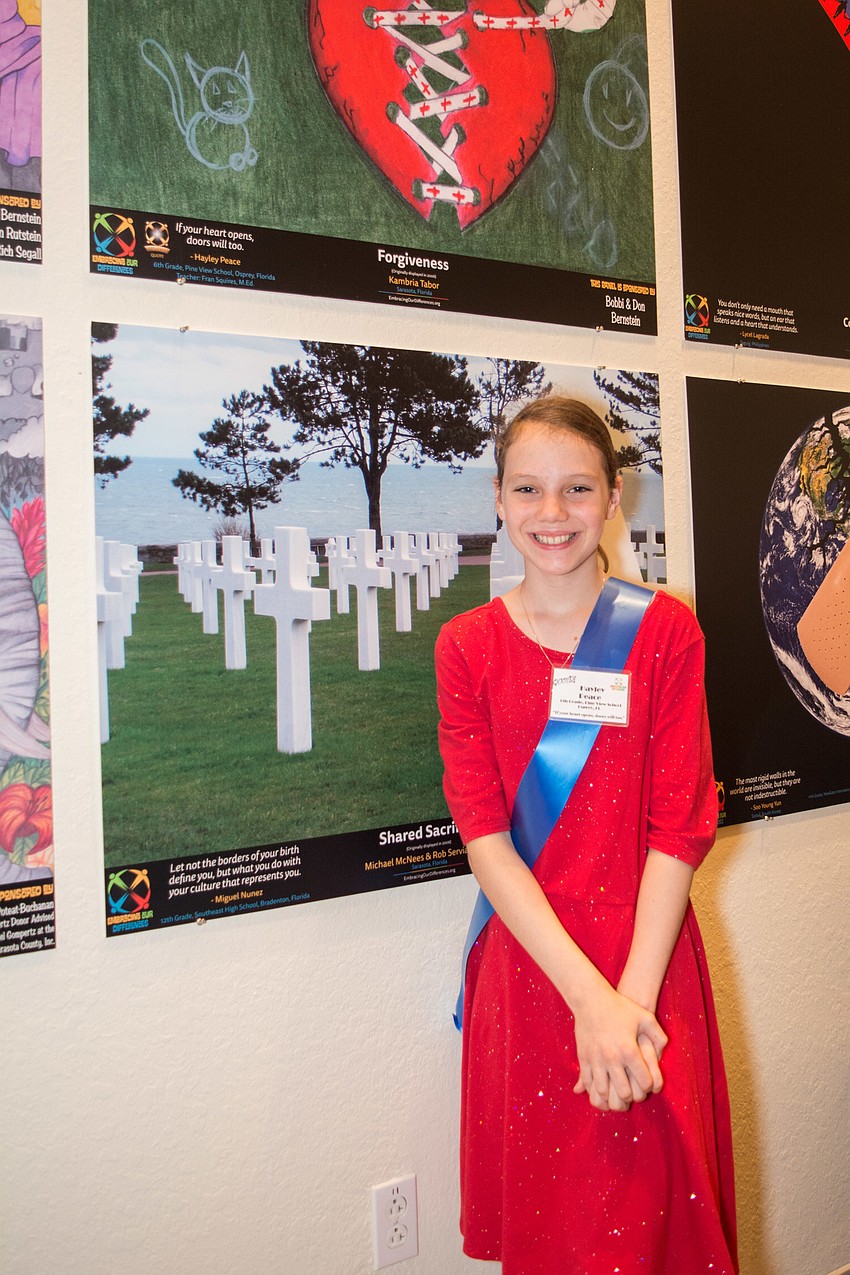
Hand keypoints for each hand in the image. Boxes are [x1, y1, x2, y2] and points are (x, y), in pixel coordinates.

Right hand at [571, 984, 666, 1111]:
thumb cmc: (620, 1007)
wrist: (590, 999)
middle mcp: (612, 1057)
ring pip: (604, 1092)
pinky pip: (588, 1083)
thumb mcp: (645, 1016)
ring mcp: (595, 1059)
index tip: (649, 1082)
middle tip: (634, 1093)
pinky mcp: (583, 1058)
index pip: (644, 1082)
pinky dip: (595, 1091)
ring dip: (612, 1098)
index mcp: (629, 1050)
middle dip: (632, 1097)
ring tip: (618, 1095)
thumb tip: (662, 1052)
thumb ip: (658, 1035)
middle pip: (624, 1092)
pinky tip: (603, 1089)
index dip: (650, 1086)